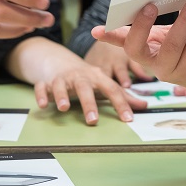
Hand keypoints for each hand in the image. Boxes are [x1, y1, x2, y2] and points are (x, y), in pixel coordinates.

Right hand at [32, 63, 147, 124]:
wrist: (62, 64)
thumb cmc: (88, 79)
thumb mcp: (105, 85)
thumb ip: (123, 97)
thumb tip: (144, 106)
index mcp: (98, 77)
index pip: (112, 89)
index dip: (121, 104)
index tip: (128, 120)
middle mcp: (80, 77)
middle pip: (85, 88)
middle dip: (89, 104)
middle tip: (93, 121)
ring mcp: (63, 79)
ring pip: (61, 85)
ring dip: (61, 96)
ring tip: (63, 108)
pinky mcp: (47, 83)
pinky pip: (42, 87)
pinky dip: (41, 94)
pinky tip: (42, 104)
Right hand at [91, 0, 185, 97]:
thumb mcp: (175, 28)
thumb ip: (163, 18)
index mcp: (147, 49)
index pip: (124, 42)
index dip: (110, 37)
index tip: (96, 31)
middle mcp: (154, 64)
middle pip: (136, 49)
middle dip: (142, 26)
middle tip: (151, 4)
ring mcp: (170, 72)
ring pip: (171, 46)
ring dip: (183, 20)